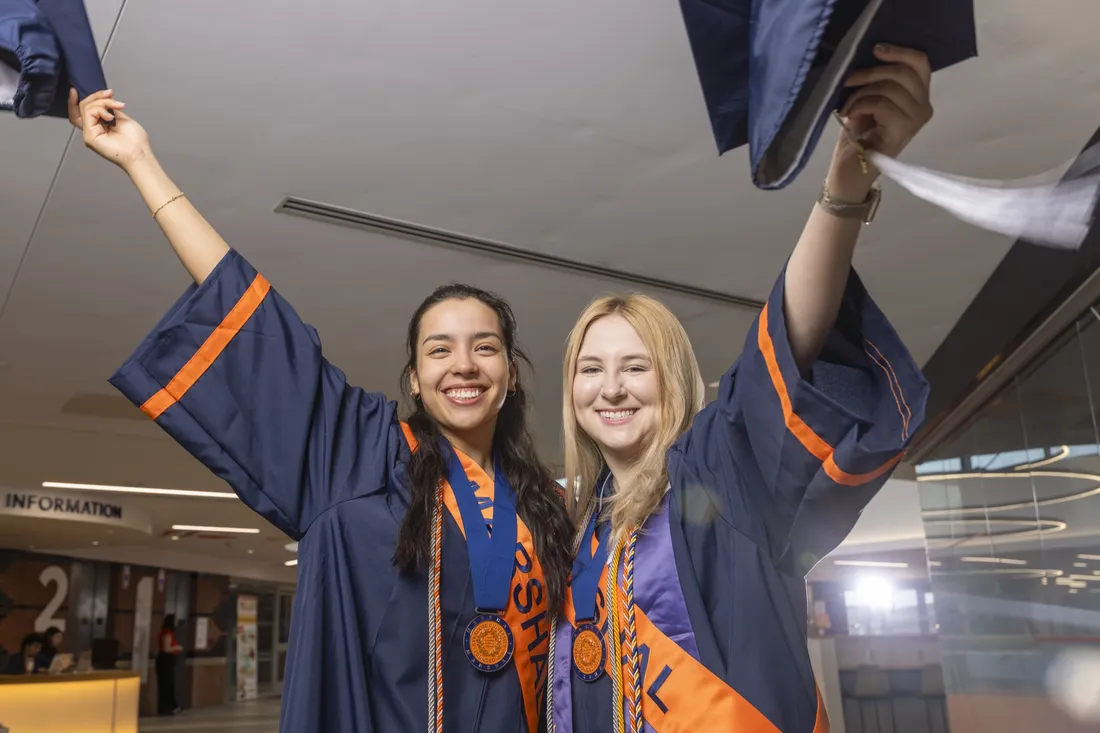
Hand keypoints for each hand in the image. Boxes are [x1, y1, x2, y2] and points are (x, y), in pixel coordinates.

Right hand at [68, 88, 151, 170]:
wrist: (140, 153)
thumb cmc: (136, 142)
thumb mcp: (122, 118)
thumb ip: (110, 109)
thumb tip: (104, 100)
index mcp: (99, 126)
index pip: (82, 112)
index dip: (76, 100)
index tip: (76, 90)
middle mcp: (92, 130)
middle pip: (83, 107)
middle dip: (97, 97)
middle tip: (110, 95)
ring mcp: (90, 133)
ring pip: (86, 108)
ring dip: (103, 102)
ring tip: (117, 107)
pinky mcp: (90, 136)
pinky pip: (88, 114)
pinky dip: (100, 110)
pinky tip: (111, 117)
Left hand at [827, 44, 933, 200]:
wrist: (851, 171)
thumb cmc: (858, 137)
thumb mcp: (868, 101)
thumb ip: (877, 82)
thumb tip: (870, 56)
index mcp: (918, 97)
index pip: (920, 64)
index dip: (899, 52)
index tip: (875, 49)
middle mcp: (924, 108)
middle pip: (903, 72)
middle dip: (871, 72)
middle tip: (848, 81)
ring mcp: (916, 119)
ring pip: (889, 88)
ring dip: (860, 94)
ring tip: (847, 106)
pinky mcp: (904, 129)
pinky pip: (881, 104)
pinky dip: (859, 105)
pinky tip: (848, 115)